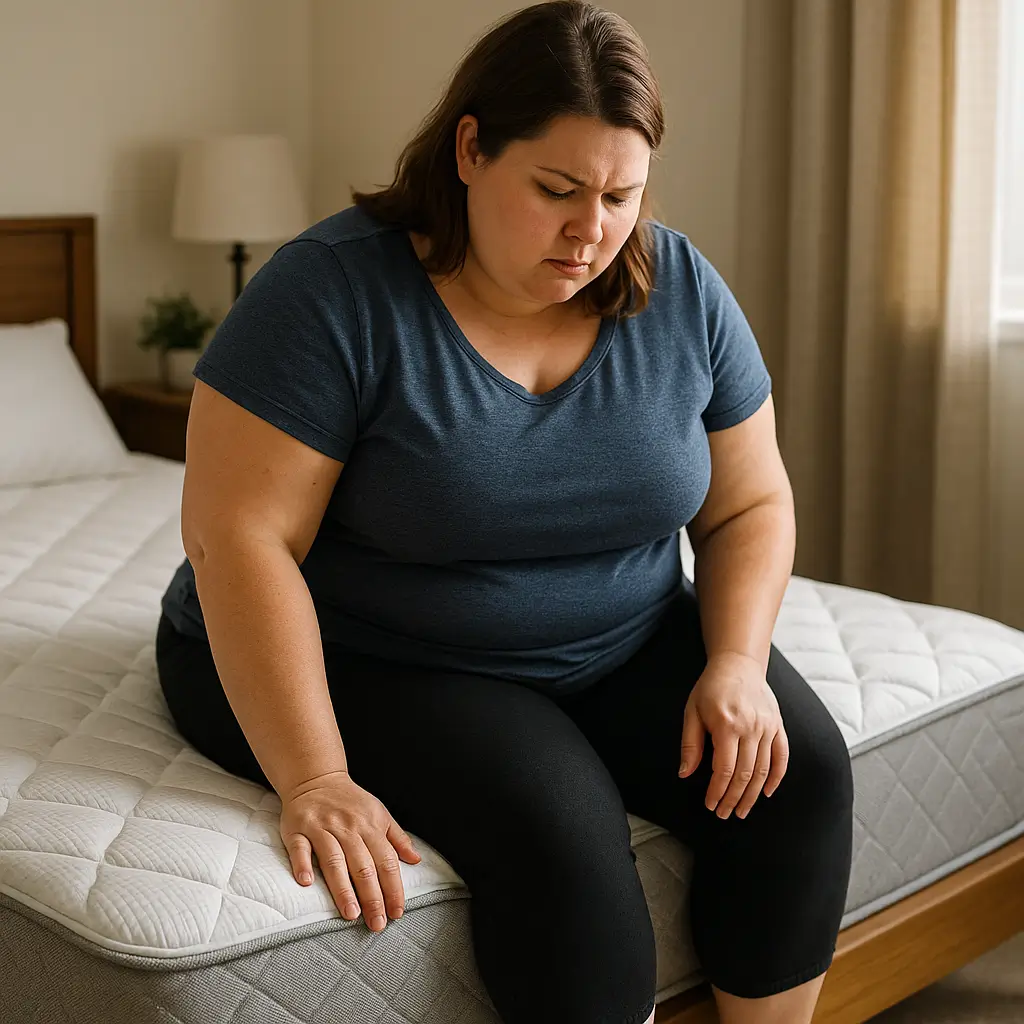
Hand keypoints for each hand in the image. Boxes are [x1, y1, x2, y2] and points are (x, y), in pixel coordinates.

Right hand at [280, 770, 421, 931]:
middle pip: (363, 865)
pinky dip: (303, 864)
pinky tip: (307, 883)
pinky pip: (300, 848)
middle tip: (376, 923)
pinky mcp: (298, 829)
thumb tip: (416, 860)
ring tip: (351, 913)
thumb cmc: (351, 802)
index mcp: (370, 825)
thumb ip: (397, 838)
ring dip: (343, 888)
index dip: (393, 888)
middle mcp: (348, 828)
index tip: (397, 912)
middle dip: (372, 897)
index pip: (386, 861)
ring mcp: (322, 828)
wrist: (316, 778)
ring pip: (334, 860)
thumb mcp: (380, 813)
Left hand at [677, 652, 788, 819]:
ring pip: (763, 770)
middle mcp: (751, 728)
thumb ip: (690, 744)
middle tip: (724, 814)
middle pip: (745, 774)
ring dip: (753, 794)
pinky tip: (767, 792)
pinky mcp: (778, 726)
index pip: (724, 769)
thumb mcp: (692, 712)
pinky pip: (782, 756)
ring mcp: (767, 727)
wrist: (738, 664)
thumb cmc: (710, 688)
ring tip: (741, 810)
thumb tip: (685, 773)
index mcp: (726, 725)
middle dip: (734, 799)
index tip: (710, 804)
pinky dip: (776, 777)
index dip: (717, 791)